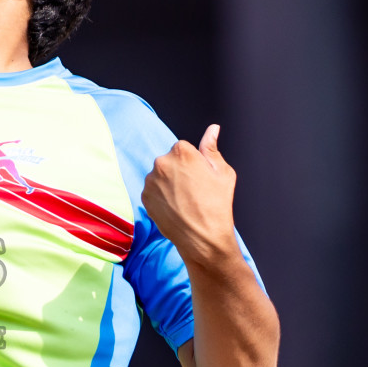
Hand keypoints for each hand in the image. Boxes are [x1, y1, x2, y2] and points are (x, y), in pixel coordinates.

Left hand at [141, 124, 239, 266]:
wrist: (203, 237)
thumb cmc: (217, 205)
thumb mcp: (223, 172)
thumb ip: (212, 147)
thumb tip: (212, 129)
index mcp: (181, 152)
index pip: (182, 148)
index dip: (193, 162)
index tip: (199, 176)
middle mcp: (161, 162)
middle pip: (169, 160)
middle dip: (178, 171)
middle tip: (193, 190)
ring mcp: (150, 181)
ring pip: (159, 176)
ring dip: (168, 183)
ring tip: (184, 200)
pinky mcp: (144, 197)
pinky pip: (152, 191)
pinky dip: (161, 196)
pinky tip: (175, 207)